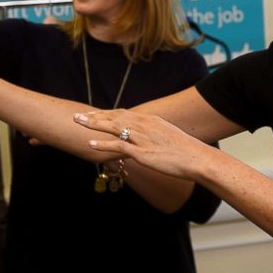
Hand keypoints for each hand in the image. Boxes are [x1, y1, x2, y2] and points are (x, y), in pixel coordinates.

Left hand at [73, 109, 214, 180]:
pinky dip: (103, 144)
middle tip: (76, 116)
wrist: (197, 158)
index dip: (105, 114)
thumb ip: (153, 136)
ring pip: (112, 127)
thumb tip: (146, 141)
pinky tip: (90, 144)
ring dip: (93, 125)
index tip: (92, 114)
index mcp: (149, 120)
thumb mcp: (167, 138)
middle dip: (94, 117)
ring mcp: (142, 138)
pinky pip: (118, 146)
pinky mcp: (142, 152)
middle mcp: (144, 125)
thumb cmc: (184, 151)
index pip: (122, 114)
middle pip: (113, 117)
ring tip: (77, 123)